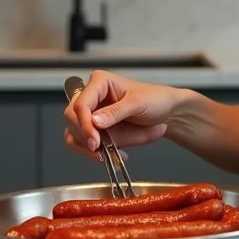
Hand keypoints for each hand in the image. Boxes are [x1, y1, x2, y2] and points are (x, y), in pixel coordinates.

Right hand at [63, 70, 179, 159]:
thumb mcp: (139, 103)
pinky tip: (109, 156)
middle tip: (102, 149)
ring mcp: (90, 114)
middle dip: (85, 136)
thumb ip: (116, 112)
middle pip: (71, 118)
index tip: (94, 142)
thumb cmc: (156, 100)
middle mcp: (91, 96)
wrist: (167, 113)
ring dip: (87, 148)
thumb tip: (94, 121)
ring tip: (111, 154)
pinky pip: (81, 143)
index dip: (84, 124)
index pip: (81, 103)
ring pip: (73, 133)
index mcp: (100, 82)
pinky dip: (90, 153)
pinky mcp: (93, 129)